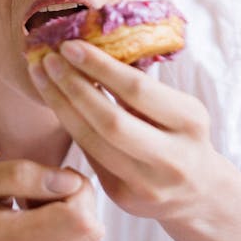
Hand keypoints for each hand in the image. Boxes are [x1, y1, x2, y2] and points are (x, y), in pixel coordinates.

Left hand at [28, 40, 217, 223]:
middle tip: (47, 59)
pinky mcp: (123, 197)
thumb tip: (93, 44)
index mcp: (190, 122)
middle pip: (110, 121)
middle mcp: (172, 158)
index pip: (137, 90)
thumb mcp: (177, 106)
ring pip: (91, 141)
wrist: (198, 192)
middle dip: (73, 86)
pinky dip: (70, 125)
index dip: (100, 66)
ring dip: (60, 105)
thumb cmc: (181, 134)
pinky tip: (55, 101)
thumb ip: (141, 85)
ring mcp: (146, 184)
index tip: (70, 45)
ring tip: (41, 76)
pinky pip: (88, 155)